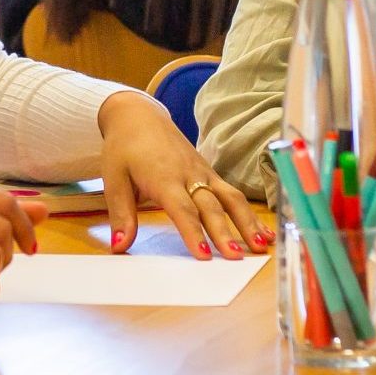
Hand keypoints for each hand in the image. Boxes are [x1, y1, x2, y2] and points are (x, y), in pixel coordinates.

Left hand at [97, 91, 261, 259]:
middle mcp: (189, 175)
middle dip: (225, 233)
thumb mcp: (113, 179)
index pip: (182, 209)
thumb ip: (121, 214)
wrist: (139, 116)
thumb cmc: (124, 148)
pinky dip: (249, 213)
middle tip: (236, 258)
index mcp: (164, 177)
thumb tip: (119, 246)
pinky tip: (262, 232)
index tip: (204, 256)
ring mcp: (203, 173)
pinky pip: (233, 194)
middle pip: (211, 207)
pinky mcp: (210, 173)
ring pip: (231, 198)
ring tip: (261, 246)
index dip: (194, 233)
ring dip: (247, 223)